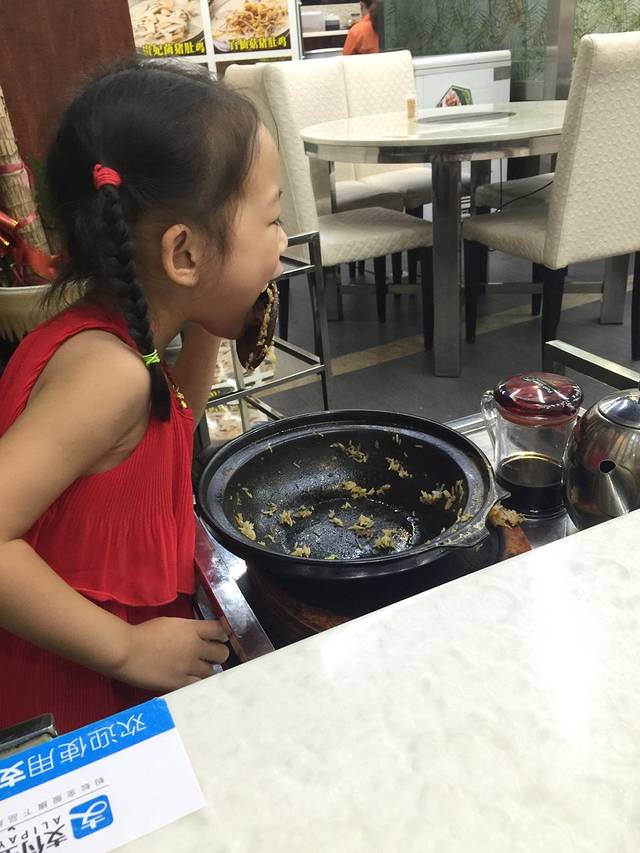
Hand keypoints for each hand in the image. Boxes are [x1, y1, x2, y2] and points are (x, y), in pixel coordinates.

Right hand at [113, 617, 229, 691]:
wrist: (127, 651)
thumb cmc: (143, 633)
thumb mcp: (170, 623)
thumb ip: (187, 630)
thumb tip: (196, 636)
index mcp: (191, 629)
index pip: (219, 630)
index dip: (222, 635)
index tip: (220, 639)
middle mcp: (195, 647)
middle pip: (221, 653)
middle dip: (219, 655)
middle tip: (211, 658)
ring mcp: (188, 666)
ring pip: (212, 672)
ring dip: (208, 671)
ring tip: (200, 672)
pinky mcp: (180, 682)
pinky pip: (198, 685)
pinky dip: (198, 684)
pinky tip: (193, 683)